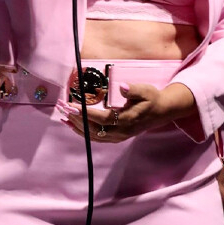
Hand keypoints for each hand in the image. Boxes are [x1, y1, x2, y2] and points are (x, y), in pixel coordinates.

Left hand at [69, 81, 196, 142]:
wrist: (162, 111)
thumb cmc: (152, 98)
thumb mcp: (146, 91)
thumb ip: (133, 90)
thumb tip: (122, 87)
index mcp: (128, 119)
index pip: (102, 119)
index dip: (85, 113)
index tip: (71, 106)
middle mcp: (122, 131)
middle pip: (94, 129)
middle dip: (76, 118)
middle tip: (61, 107)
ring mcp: (119, 136)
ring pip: (93, 135)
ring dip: (76, 126)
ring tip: (62, 116)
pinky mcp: (116, 137)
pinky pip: (96, 137)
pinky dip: (82, 132)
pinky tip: (71, 124)